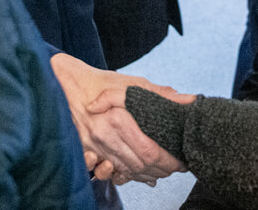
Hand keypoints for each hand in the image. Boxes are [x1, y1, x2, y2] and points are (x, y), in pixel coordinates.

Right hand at [49, 53, 186, 182]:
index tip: (181, 161)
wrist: (68, 86)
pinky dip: (126, 176)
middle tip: (176, 168)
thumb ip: (161, 94)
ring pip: (125, 172)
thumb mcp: (133, 83)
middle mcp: (103, 136)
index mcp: (117, 119)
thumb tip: (189, 100)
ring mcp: (92, 146)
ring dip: (146, 175)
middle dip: (161, 170)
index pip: (149, 151)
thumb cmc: (101, 82)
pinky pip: (109, 172)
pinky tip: (138, 174)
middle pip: (139, 165)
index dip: (168, 161)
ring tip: (162, 172)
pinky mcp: (85, 151)